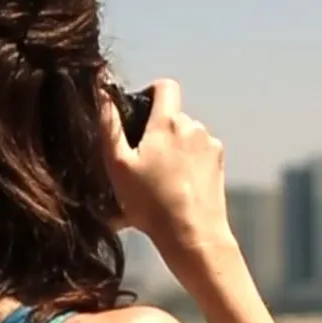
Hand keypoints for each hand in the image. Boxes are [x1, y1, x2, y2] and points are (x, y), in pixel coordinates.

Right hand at [101, 79, 234, 288]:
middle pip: (172, 117)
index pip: (165, 86)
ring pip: (186, 139)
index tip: (138, 114)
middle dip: (157, 133)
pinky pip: (198, 157)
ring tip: (156, 184)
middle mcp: (194, 128)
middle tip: (140, 164)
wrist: (193, 236)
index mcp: (168, 122)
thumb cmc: (152, 204)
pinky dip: (186, 168)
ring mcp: (210, 147)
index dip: (149, 93)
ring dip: (172, 152)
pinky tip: (174, 192)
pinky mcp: (219, 167)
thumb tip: (102, 91)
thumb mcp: (118, 165)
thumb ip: (109, 125)